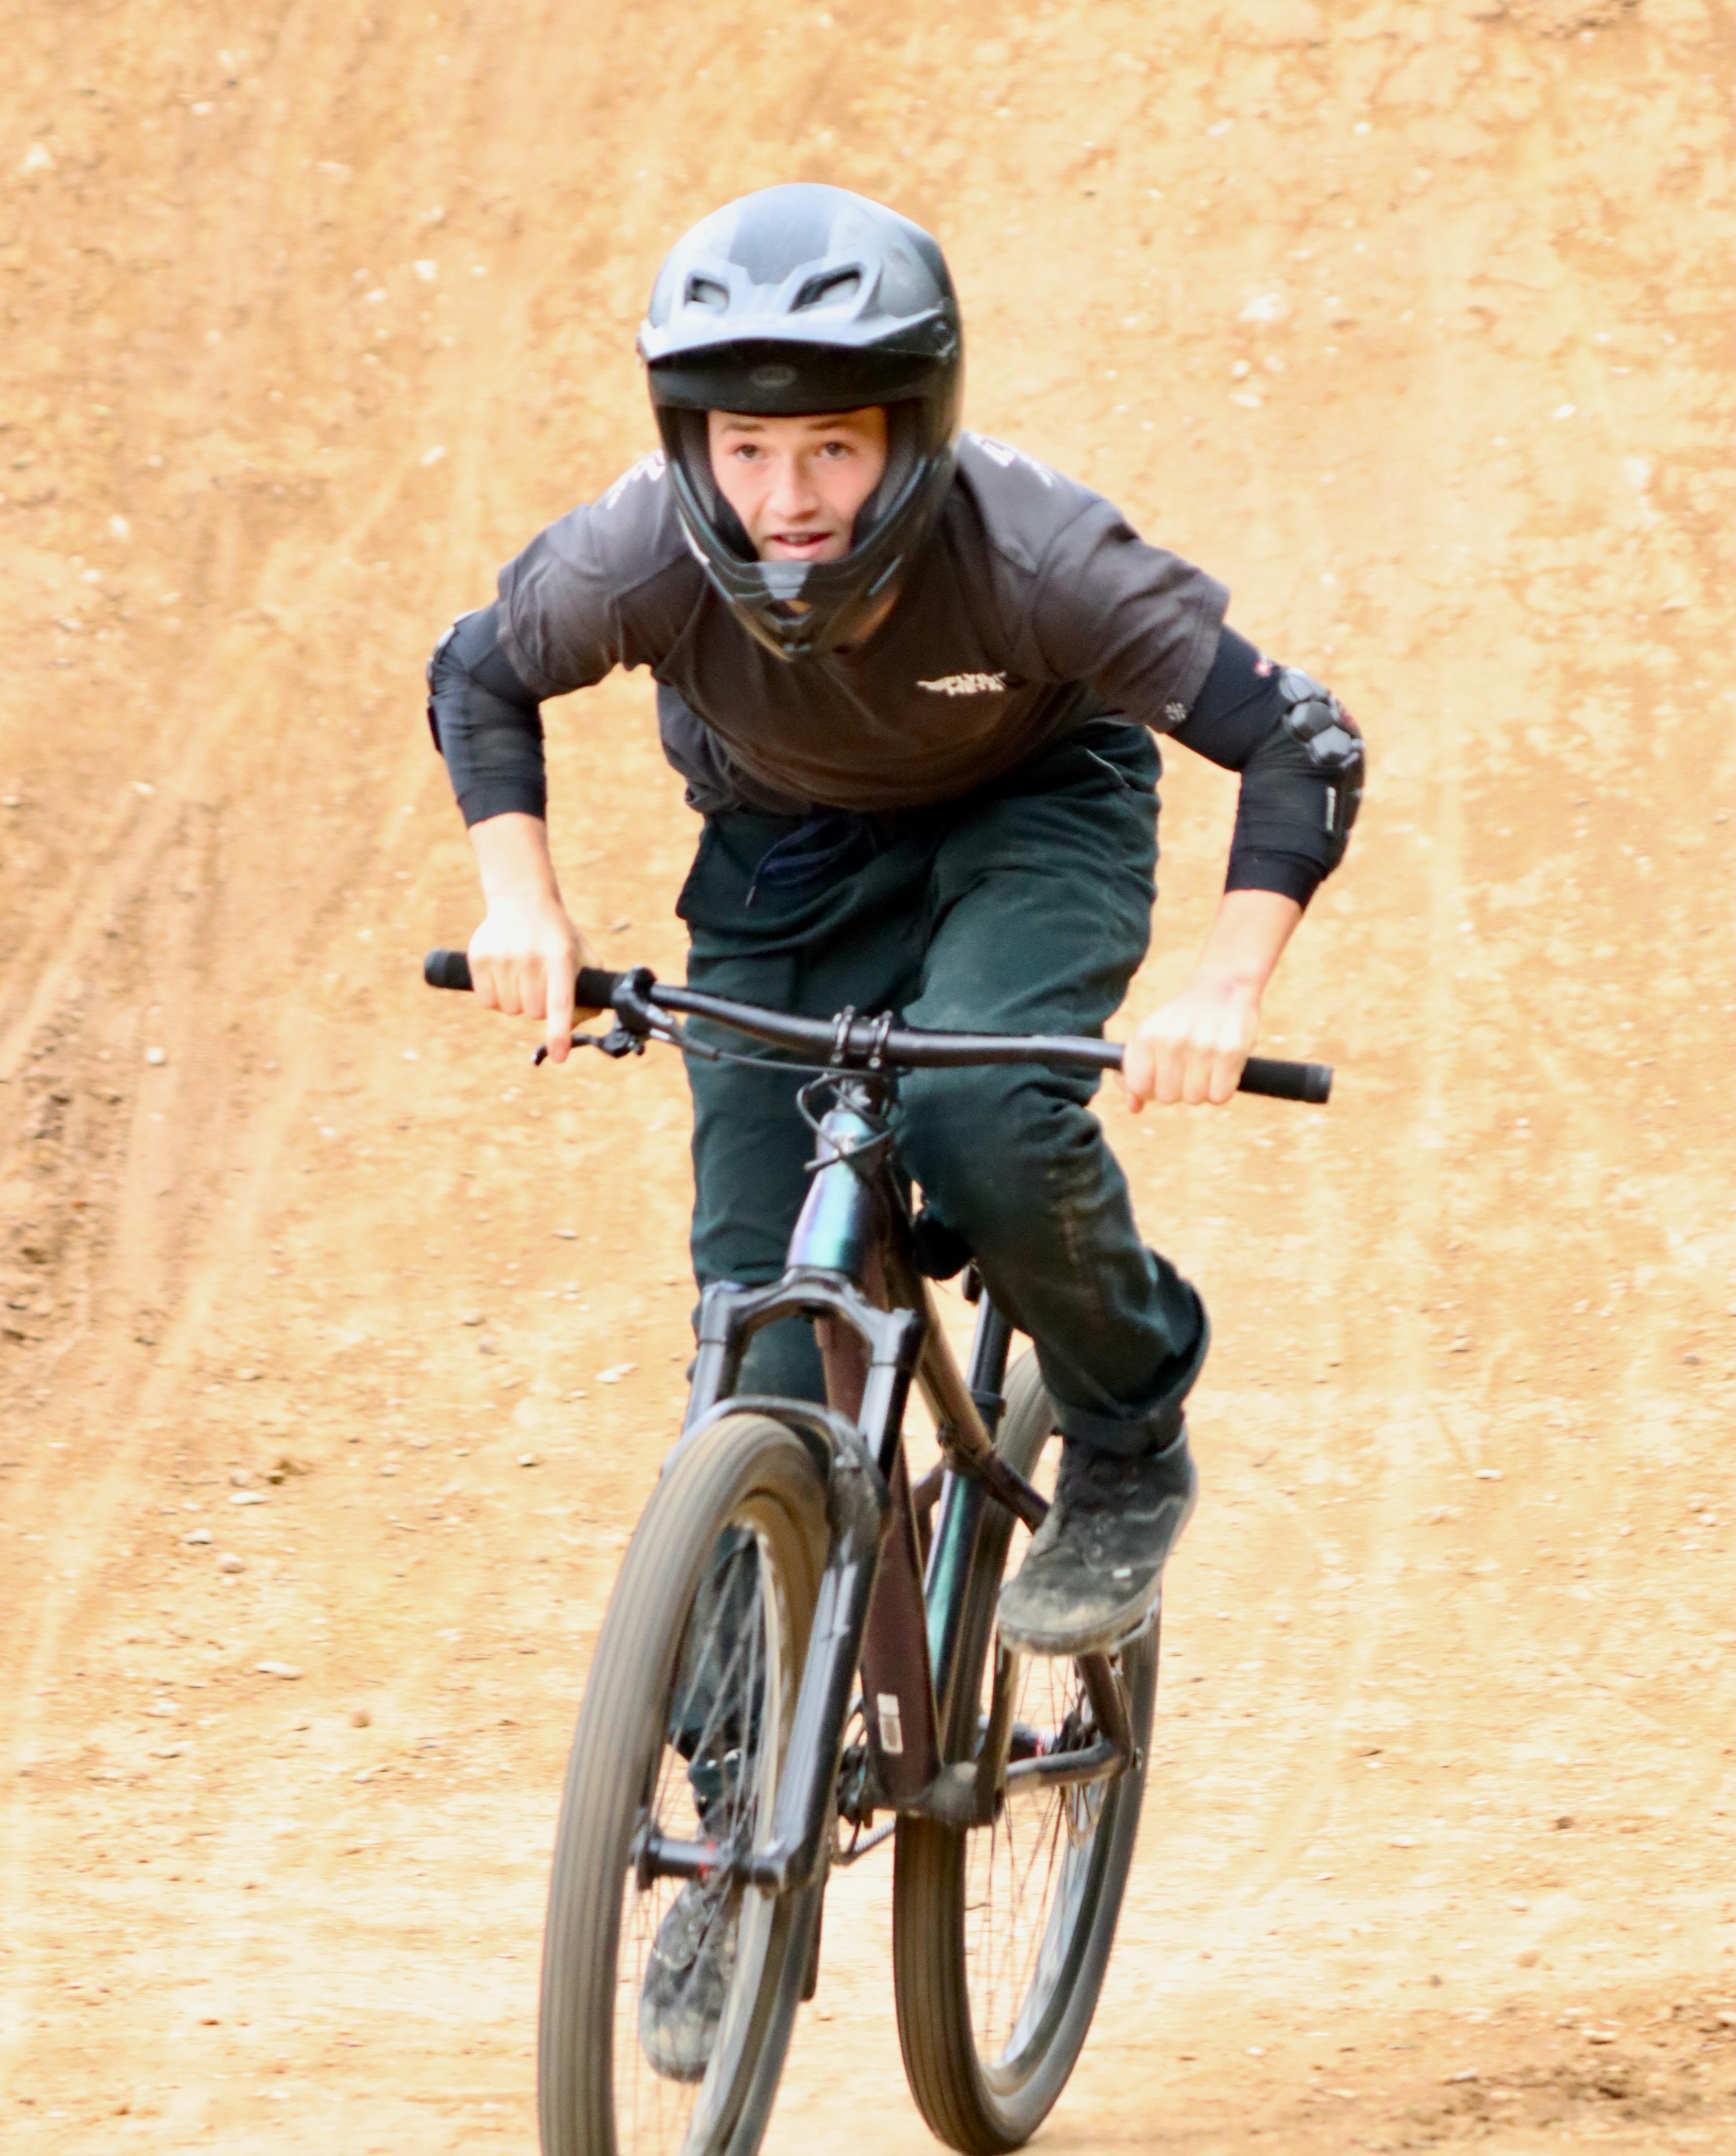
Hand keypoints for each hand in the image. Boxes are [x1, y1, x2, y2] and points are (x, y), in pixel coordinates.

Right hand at [464, 812, 599, 1064]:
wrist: (521, 900)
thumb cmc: (558, 937)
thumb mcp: (583, 955)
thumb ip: (590, 991)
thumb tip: (576, 1026)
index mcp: (560, 955)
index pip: (559, 1001)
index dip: (558, 1031)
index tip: (559, 1056)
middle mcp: (530, 956)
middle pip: (532, 1012)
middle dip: (538, 1007)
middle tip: (540, 983)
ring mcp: (502, 957)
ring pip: (509, 1009)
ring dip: (517, 1002)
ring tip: (523, 976)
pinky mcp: (478, 957)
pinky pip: (488, 1002)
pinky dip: (497, 998)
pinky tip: (505, 976)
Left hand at [1121, 971, 1261, 1110]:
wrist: (1223, 986)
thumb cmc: (1182, 1018)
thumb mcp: (1152, 1035)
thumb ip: (1137, 1071)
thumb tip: (1133, 1107)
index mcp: (1146, 1035)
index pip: (1138, 1087)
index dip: (1148, 1089)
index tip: (1159, 1078)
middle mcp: (1172, 1041)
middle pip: (1167, 1097)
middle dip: (1177, 1088)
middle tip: (1186, 1067)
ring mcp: (1202, 1047)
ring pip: (1194, 1099)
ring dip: (1200, 1089)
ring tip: (1204, 1065)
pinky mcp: (1230, 1052)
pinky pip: (1220, 1096)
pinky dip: (1221, 1089)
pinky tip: (1221, 1069)